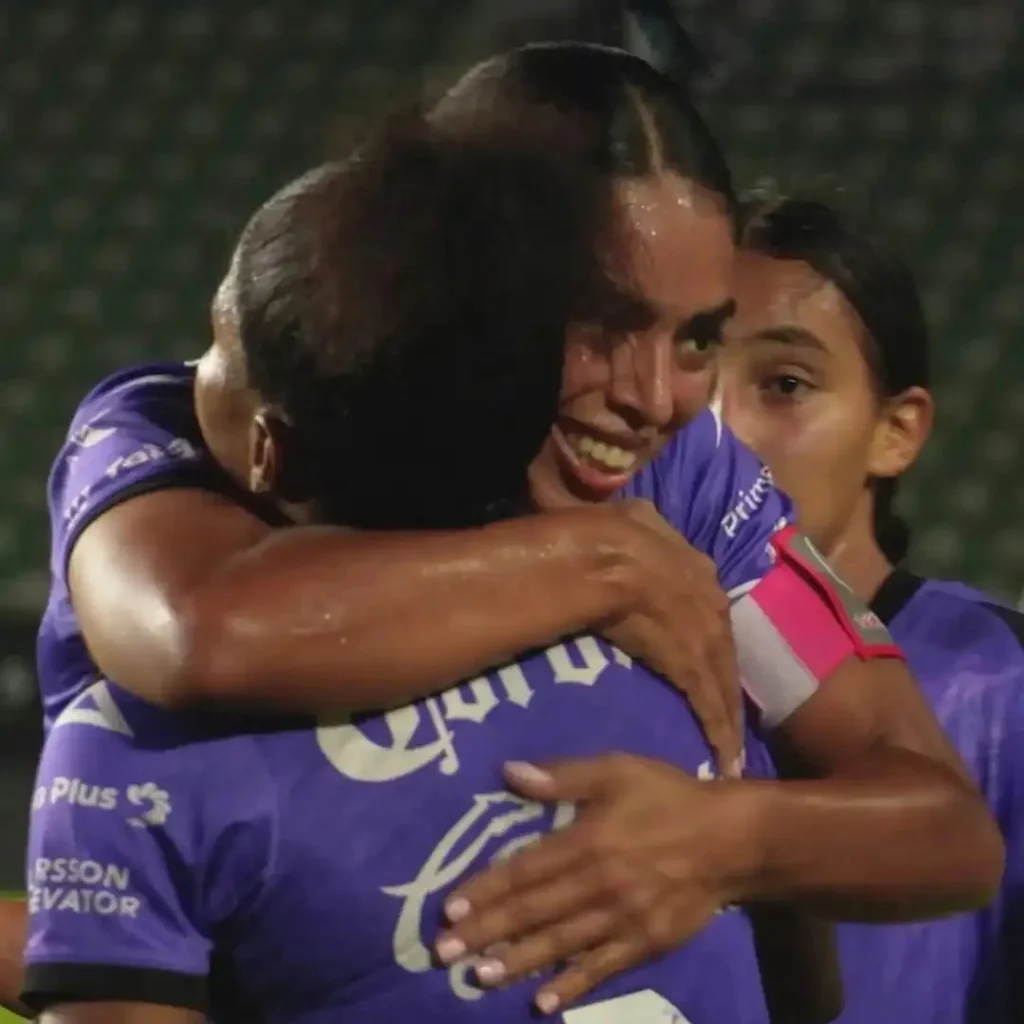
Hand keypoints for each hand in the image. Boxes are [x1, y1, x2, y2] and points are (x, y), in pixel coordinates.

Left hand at [434, 756, 757, 1015]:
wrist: (732, 839)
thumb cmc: (668, 797)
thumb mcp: (617, 769)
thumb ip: (564, 776)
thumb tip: (510, 773)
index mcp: (588, 841)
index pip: (526, 870)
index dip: (486, 890)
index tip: (450, 909)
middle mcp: (599, 884)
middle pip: (535, 911)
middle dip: (487, 933)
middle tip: (444, 954)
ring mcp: (623, 919)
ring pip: (561, 944)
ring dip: (518, 962)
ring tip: (479, 977)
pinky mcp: (645, 943)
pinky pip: (602, 968)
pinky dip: (572, 985)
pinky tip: (542, 1002)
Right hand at [601, 500, 742, 773]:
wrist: (603, 556)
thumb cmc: (602, 534)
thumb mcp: (628, 519)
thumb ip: (635, 526)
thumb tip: (626, 521)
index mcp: (693, 564)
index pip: (708, 607)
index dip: (707, 633)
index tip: (705, 655)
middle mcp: (710, 599)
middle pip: (723, 647)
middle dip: (725, 680)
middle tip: (727, 712)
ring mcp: (705, 635)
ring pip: (722, 680)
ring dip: (727, 714)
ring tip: (730, 747)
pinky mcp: (692, 667)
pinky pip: (709, 704)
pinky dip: (718, 732)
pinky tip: (724, 758)